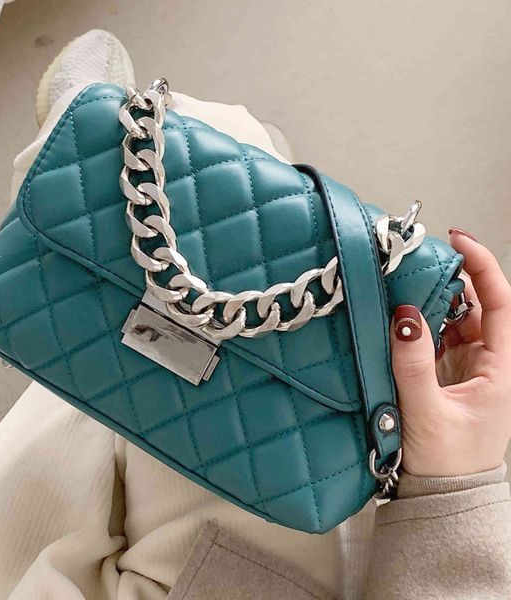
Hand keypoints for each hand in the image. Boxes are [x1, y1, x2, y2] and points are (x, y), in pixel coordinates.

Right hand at [390, 229, 510, 476]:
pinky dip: (421, 322)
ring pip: (456, 319)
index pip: (502, 305)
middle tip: (419, 262)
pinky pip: (438, 336)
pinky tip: (403, 318)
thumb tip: (405, 316)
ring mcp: (470, 367)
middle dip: (451, 280)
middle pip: (477, 305)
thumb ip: (413, 363)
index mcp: (503, 371)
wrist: (442, 494)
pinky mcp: (448, 374)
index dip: (483, 267)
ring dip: (433, 301)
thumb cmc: (446, 463)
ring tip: (406, 286)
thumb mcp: (425, 411)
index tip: (458, 241)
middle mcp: (491, 363)